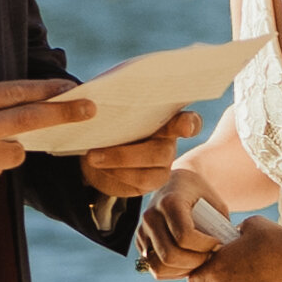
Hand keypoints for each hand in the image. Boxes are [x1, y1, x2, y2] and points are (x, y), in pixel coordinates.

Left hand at [81, 108, 199, 207]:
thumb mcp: (110, 106)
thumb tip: (96, 99)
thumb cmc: (106, 119)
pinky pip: (140, 182)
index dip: (190, 124)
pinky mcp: (151, 181)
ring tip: (92, 157)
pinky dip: (117, 173)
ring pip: (150, 171)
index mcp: (166, 118)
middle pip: (162, 152)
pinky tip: (99, 166)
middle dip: (127, 154)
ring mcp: (162, 164)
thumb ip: (114, 99)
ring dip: (118, 163)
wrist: (95, 148)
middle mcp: (168, 142)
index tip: (185, 126)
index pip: (188, 121)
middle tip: (94, 152)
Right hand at [134, 169, 222, 278]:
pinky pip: (156, 268)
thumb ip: (219, 225)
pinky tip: (189, 263)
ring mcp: (142, 231)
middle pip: (169, 256)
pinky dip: (174, 272)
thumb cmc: (201, 194)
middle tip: (211, 256)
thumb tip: (223, 253)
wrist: (176, 182)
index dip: (206, 246)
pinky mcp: (140, 243)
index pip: (184, 236)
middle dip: (195, 262)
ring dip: (184, 270)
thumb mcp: (215, 202)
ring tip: (200, 260)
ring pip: (159, 267)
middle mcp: (151, 216)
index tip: (218, 242)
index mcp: (169, 202)